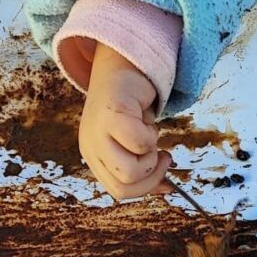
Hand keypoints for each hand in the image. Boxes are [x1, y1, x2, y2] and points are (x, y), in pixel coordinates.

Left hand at [79, 43, 171, 199]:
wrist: (122, 64)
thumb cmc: (130, 107)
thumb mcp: (134, 144)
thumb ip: (146, 168)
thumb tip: (166, 189)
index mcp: (95, 157)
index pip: (119, 192)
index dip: (147, 188)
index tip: (165, 175)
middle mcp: (91, 147)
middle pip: (124, 188)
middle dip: (152, 175)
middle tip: (161, 155)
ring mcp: (97, 132)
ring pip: (131, 171)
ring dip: (151, 154)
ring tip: (150, 133)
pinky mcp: (110, 115)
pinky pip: (138, 143)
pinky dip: (151, 134)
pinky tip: (146, 119)